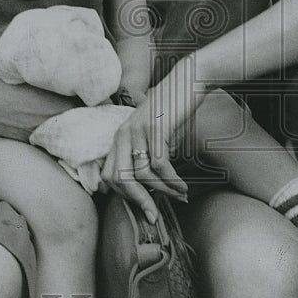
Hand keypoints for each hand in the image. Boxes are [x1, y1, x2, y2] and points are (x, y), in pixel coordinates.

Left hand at [100, 65, 196, 223]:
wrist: (188, 81)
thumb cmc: (174, 111)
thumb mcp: (155, 136)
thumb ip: (148, 157)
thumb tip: (153, 189)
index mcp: (119, 137)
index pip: (109, 175)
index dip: (123, 196)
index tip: (143, 208)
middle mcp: (123, 134)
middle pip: (119, 179)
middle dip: (138, 201)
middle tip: (155, 215)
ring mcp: (138, 130)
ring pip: (141, 175)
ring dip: (162, 191)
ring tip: (179, 196)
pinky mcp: (156, 128)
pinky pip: (160, 165)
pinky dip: (172, 181)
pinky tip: (183, 187)